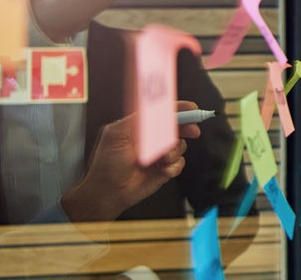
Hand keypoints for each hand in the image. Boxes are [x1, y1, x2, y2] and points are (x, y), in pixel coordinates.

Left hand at [61, 101, 201, 221]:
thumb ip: (138, 120)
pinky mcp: (165, 169)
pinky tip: (162, 169)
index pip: (163, 112)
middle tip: (192, 131)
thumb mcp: (117, 134)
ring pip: (180, 145)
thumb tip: (159, 110)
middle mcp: (152, 139)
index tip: (191, 108)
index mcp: (140, 127)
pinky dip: (173, 166)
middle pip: (177, 127)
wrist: (108, 192)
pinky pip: (180, 163)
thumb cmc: (107, 164)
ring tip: (160, 159)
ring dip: (173, 152)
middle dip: (186, 128)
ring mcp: (159, 154)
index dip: (178, 109)